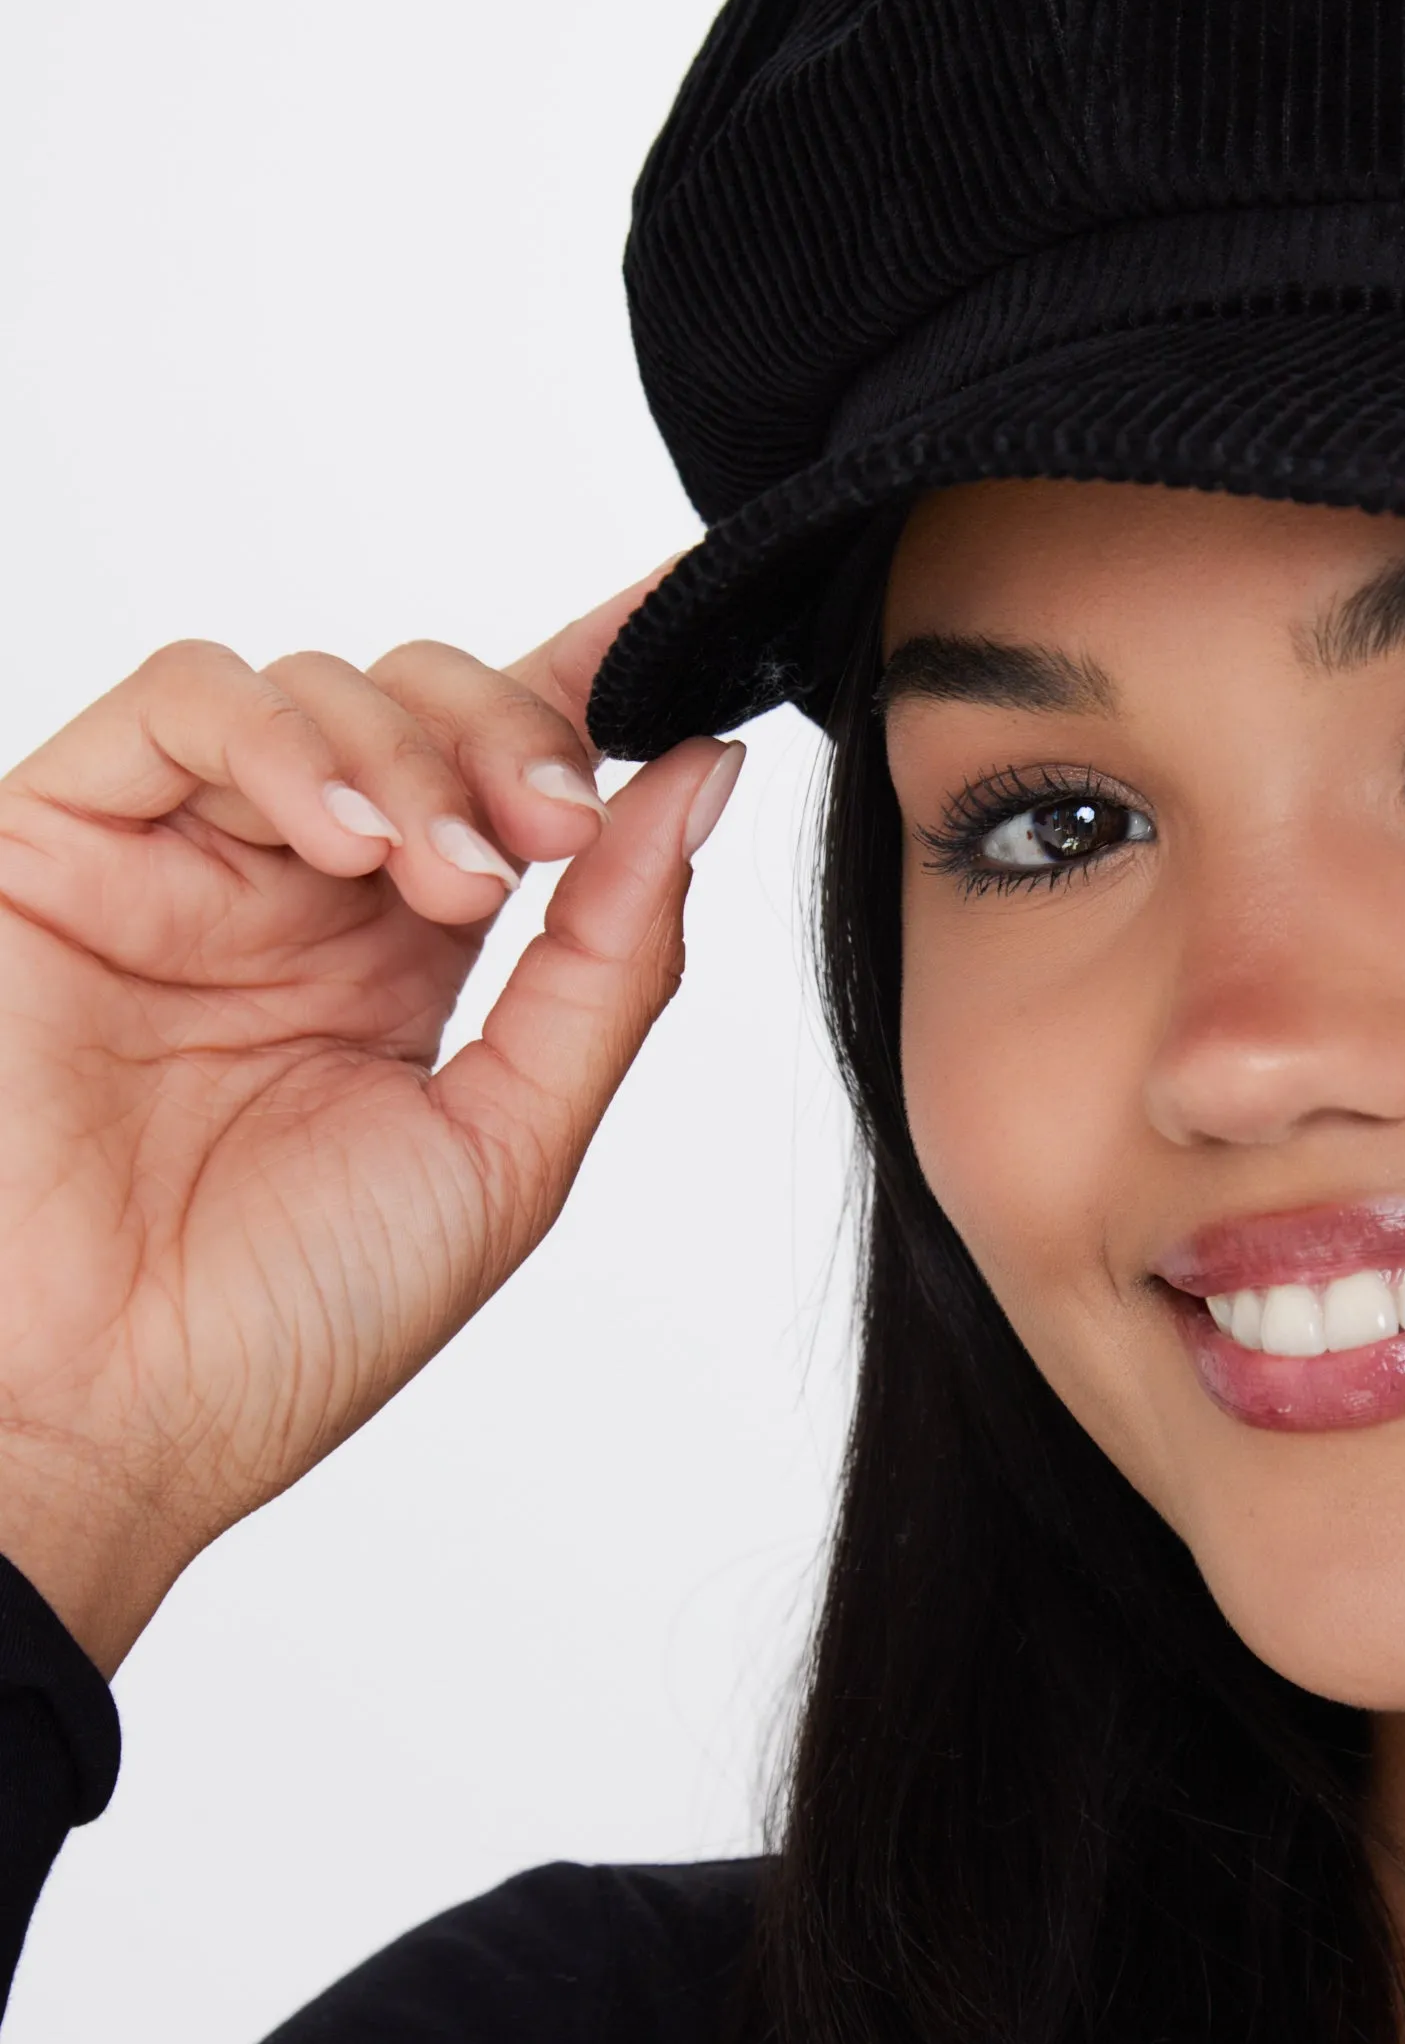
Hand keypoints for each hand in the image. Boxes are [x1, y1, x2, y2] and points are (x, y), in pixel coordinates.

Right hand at [0, 575, 743, 1670]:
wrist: (99, 1418)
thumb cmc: (282, 1327)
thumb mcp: (509, 1145)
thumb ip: (609, 961)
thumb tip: (702, 785)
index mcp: (406, 962)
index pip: (519, 778)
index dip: (607, 684)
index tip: (697, 625)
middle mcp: (298, 895)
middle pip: (436, 704)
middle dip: (523, 740)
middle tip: (555, 833)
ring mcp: (182, 862)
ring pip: (323, 681)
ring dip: (418, 750)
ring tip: (448, 873)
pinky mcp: (62, 841)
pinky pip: (181, 700)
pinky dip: (283, 735)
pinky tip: (343, 837)